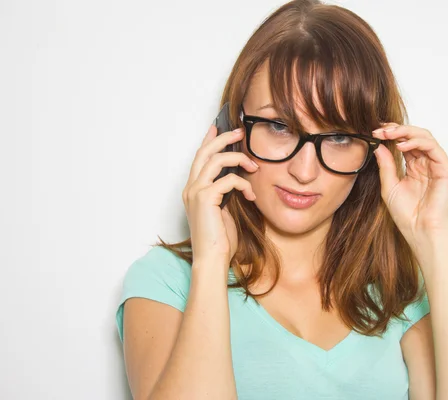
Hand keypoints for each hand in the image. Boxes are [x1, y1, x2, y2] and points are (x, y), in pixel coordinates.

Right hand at [182, 123, 258, 268]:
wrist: (213, 258)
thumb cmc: (220, 239)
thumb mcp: (225, 209)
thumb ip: (227, 191)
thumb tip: (240, 176)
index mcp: (193, 190)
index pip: (199, 158)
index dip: (208, 140)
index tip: (218, 127)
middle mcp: (191, 188)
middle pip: (205, 152)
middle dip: (223, 138)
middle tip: (240, 132)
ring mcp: (195, 192)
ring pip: (215, 160)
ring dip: (238, 158)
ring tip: (253, 165)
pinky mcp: (205, 199)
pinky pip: (228, 180)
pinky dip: (243, 184)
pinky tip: (251, 196)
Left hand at [372, 123, 447, 245]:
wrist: (421, 232)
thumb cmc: (407, 215)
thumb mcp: (390, 186)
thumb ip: (386, 166)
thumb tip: (379, 146)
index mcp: (414, 167)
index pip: (404, 143)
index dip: (391, 135)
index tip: (374, 132)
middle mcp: (426, 164)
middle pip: (414, 136)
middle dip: (396, 130)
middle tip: (380, 130)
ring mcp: (437, 165)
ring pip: (424, 137)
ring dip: (405, 132)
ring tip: (388, 134)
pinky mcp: (445, 169)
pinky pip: (433, 147)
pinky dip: (417, 142)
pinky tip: (401, 146)